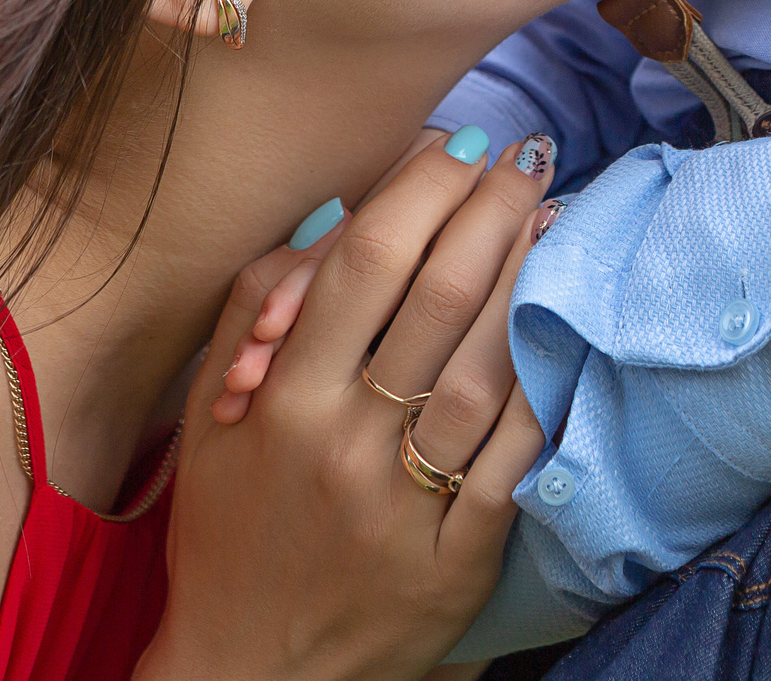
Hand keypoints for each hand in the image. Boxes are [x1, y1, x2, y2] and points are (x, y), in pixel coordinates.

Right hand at [136, 132, 555, 680]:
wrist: (249, 668)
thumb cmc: (232, 523)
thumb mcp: (209, 413)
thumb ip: (258, 307)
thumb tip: (339, 212)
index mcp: (277, 399)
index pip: (363, 262)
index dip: (421, 188)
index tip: (460, 143)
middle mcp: (340, 444)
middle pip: (435, 298)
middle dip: (492, 209)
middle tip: (528, 156)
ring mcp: (402, 505)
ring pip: (482, 368)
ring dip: (527, 279)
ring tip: (554, 217)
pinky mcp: (455, 560)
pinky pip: (513, 458)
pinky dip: (542, 384)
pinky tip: (562, 327)